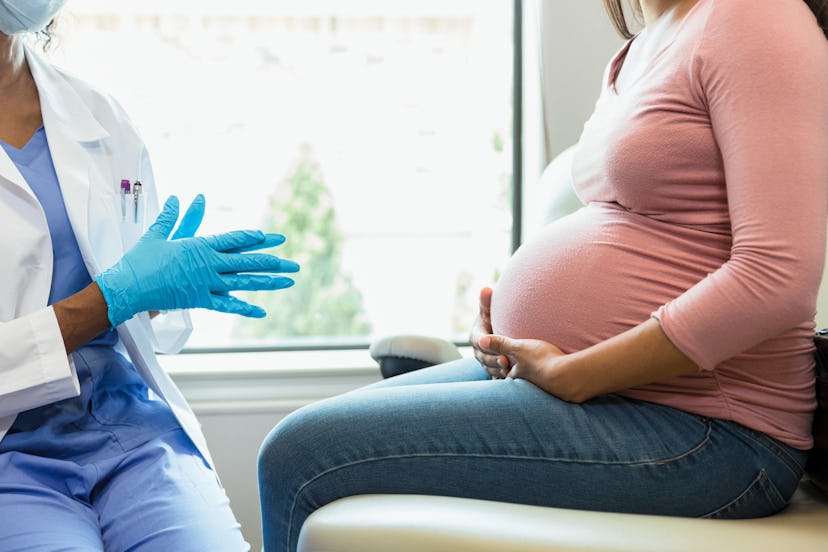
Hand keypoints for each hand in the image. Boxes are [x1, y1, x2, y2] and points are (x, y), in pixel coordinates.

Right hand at [95, 195, 299, 326]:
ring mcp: (207, 284)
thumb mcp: (158, 235)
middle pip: (247, 261)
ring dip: (268, 282)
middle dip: (273, 261)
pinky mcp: (200, 300)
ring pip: (244, 282)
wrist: (129, 287)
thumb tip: (177, 199)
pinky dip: (244, 308)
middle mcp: (209, 264)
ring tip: (288, 281)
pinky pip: (227, 306)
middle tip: (294, 263)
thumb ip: (172, 218)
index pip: (234, 240)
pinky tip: (262, 311)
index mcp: (200, 246)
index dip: (255, 238)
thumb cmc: (141, 260)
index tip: (272, 237)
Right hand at [469, 287, 510, 378]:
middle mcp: (478, 351)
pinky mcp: (494, 370)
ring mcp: (485, 362)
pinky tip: (510, 381)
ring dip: (499, 371)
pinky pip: (496, 377)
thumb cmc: (494, 318)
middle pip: (484, 358)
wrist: (501, 332)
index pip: (479, 342)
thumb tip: (486, 288)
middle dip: (494, 361)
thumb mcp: (489, 311)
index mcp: (476, 336)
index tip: (494, 347)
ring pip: (490, 369)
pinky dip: (502, 379)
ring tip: (510, 372)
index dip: (486, 345)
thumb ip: (487, 303)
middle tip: (506, 362)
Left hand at [477, 334, 584, 401]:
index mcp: (517, 377)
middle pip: (519, 386)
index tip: (496, 377)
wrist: (569, 376)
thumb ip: (501, 344)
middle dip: (516, 383)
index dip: (501, 375)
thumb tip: (480, 341)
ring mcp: (545, 391)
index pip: (505, 378)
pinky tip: (557, 381)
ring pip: (535, 388)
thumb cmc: (542, 361)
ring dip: (534, 384)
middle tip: (511, 381)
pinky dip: (551, 384)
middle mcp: (529, 388)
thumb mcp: (519, 348)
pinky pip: (553, 388)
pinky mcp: (561, 392)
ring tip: (534, 382)